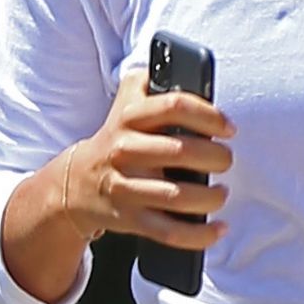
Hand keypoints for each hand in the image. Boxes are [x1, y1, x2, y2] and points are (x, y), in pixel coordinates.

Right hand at [66, 68, 236, 248]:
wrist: (75, 185)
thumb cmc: (116, 139)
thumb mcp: (125, 103)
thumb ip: (150, 81)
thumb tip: (188, 68)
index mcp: (129, 118)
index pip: (174, 106)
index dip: (209, 114)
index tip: (228, 128)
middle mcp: (124, 151)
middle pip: (181, 152)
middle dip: (216, 158)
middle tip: (226, 161)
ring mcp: (125, 187)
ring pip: (176, 196)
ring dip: (210, 197)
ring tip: (222, 192)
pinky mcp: (128, 219)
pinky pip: (168, 231)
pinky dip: (199, 235)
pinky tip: (218, 227)